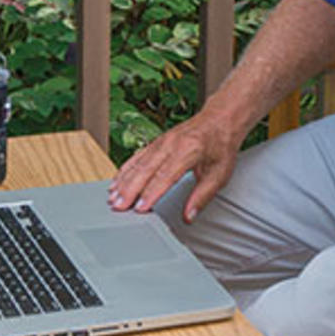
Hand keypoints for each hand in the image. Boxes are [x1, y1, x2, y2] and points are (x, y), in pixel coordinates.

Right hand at [107, 110, 238, 222]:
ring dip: (124, 181)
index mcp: (189, 150)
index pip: (166, 175)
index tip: (140, 208)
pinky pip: (137, 156)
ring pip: (138, 162)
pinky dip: (125, 169)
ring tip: (113, 198)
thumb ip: (203, 196)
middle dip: (130, 190)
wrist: (221, 118)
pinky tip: (117, 182)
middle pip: (146, 169)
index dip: (151, 193)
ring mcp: (162, 141)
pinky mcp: (157, 141)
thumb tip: (189, 217)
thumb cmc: (221, 145)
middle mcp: (172, 144)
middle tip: (118, 207)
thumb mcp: (220, 173)